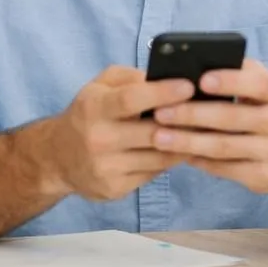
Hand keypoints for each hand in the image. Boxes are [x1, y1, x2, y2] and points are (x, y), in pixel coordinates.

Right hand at [47, 67, 192, 201]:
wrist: (57, 158)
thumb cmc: (88, 114)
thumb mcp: (100, 86)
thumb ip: (129, 77)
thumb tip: (163, 77)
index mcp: (94, 107)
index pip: (132, 99)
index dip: (162, 92)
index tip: (189, 85)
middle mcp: (98, 139)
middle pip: (151, 132)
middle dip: (183, 122)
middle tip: (210, 110)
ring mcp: (106, 168)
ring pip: (159, 156)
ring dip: (184, 143)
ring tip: (205, 129)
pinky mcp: (115, 189)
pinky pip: (154, 173)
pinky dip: (170, 160)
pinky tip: (183, 149)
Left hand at [151, 60, 267, 193]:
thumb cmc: (266, 108)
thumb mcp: (263, 85)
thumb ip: (238, 72)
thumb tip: (195, 65)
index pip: (257, 83)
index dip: (230, 81)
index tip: (200, 80)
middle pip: (232, 118)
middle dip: (192, 114)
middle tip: (161, 111)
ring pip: (223, 147)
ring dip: (187, 141)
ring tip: (158, 136)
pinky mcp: (261, 176)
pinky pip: (223, 168)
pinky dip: (197, 160)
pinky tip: (176, 153)